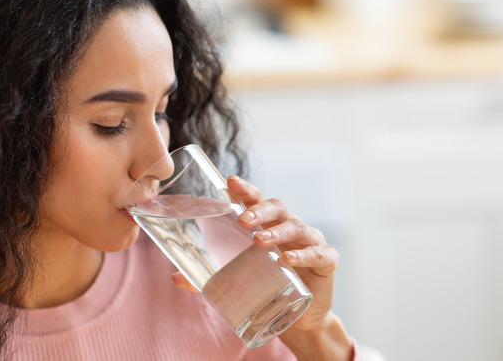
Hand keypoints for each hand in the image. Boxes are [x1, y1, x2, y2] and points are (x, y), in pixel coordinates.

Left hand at [171, 175, 338, 331]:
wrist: (300, 320)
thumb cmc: (268, 289)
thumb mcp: (238, 281)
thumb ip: (207, 279)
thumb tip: (174, 277)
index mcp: (269, 226)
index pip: (257, 201)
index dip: (246, 190)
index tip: (230, 182)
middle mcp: (290, 228)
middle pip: (278, 208)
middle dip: (260, 210)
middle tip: (243, 219)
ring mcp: (311, 242)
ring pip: (297, 227)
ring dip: (278, 231)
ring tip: (260, 240)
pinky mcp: (327, 261)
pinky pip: (318, 253)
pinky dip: (304, 255)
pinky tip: (289, 260)